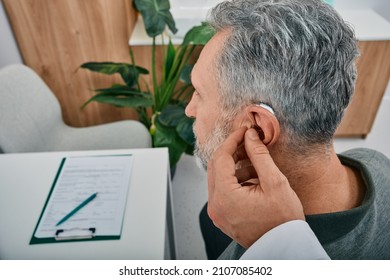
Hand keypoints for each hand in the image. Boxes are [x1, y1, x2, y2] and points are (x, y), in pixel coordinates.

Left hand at [207, 127, 304, 248]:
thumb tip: (249, 136)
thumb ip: (259, 155)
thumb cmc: (283, 220)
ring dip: (235, 167)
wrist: (285, 247)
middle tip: (249, 142)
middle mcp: (215, 205)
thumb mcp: (275, 182)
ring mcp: (217, 213)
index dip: (232, 140)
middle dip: (232, 152)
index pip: (221, 158)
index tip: (244, 131)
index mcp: (224, 196)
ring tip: (256, 163)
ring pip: (219, 179)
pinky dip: (235, 181)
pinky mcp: (222, 216)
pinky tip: (253, 178)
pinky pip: (223, 191)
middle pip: (216, 167)